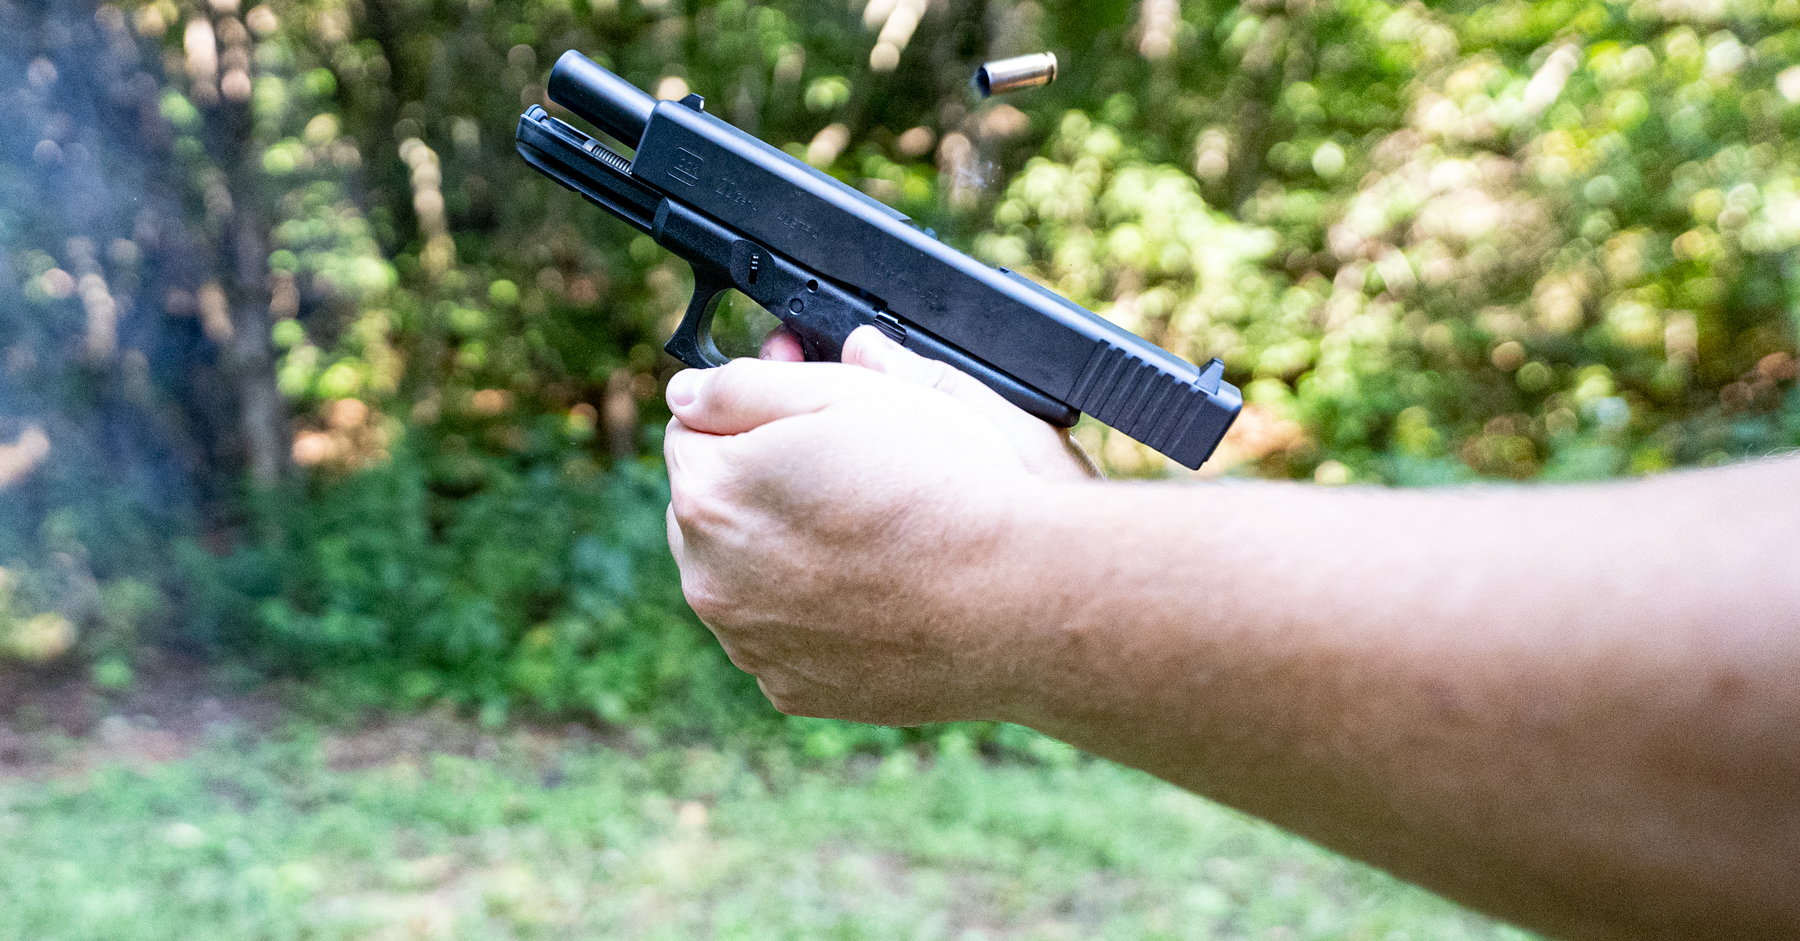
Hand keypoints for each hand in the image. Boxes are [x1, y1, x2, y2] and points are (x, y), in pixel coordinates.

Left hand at [663, 326, 1086, 723]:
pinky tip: (874, 593)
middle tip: (845, 473)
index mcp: (712, 492)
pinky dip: (811, 614)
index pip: (690, 431)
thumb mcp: (853, 394)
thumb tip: (692, 389)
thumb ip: (752, 384)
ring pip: (741, 578)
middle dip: (757, 485)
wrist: (1021, 600)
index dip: (750, 415)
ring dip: (780, 552)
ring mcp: (749, 643)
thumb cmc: (948, 486)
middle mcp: (711, 578)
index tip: (804, 417)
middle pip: (709, 510)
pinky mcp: (792, 689)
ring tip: (868, 535)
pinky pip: (781, 637)